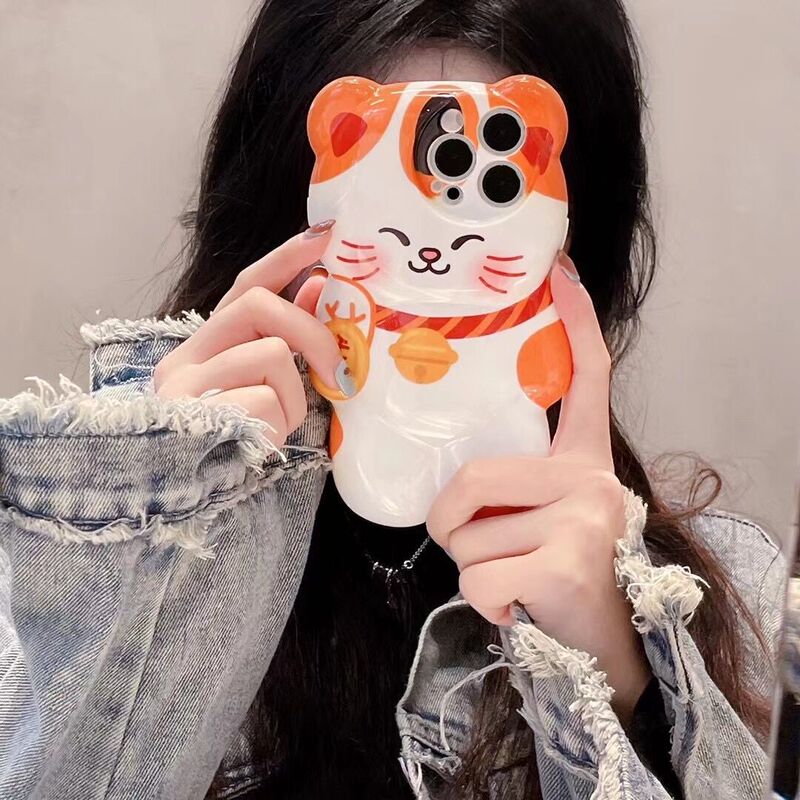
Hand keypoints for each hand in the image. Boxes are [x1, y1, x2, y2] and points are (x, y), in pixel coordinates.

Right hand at [153, 221, 344, 446]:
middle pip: (256, 304)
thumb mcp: (269, 385)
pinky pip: (269, 396)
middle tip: (338, 368)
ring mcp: (188, 383)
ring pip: (272, 354)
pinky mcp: (199, 411)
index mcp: (205, 346)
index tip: (323, 238)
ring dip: (295, 394)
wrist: (198, 499)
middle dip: (310, 330)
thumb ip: (288, 337)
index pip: (245, 286)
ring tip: (281, 421)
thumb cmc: (242, 440)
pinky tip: (266, 435)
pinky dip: (283, 418)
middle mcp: (187, 357)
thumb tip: (319, 286)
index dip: (286, 260)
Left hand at [425, 254, 650, 721]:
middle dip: (448, 521)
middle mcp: (592, 478)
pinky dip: (482, 602)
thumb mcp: (543, 517)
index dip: (574, 323)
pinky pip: (478, 578)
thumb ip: (511, 486)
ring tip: (509, 578)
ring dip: (471, 568)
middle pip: (474, 476)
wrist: (605, 645)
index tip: (562, 273)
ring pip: (468, 538)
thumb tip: (448, 489)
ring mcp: (583, 518)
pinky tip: (517, 609)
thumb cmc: (558, 571)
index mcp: (585, 458)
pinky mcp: (565, 564)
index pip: (587, 377)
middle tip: (464, 542)